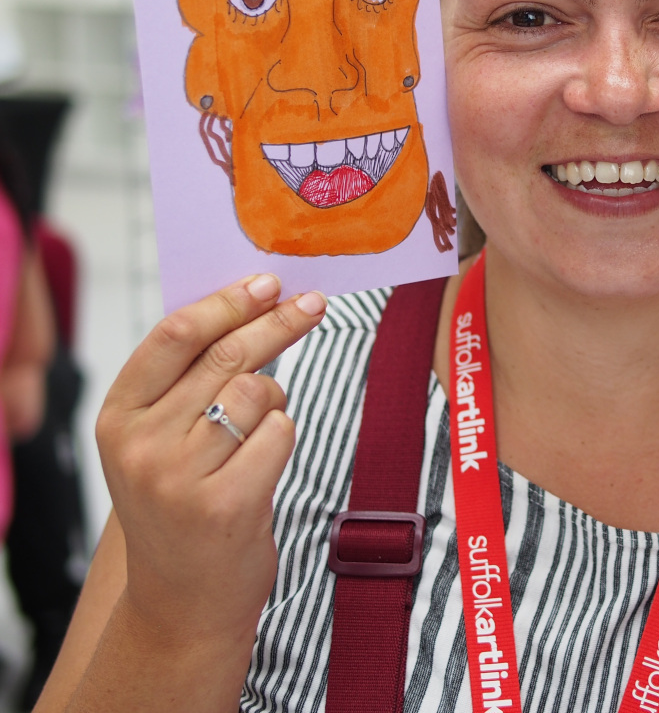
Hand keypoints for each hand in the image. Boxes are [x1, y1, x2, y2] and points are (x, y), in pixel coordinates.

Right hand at [95, 275, 325, 647]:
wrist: (181, 604)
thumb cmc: (183, 504)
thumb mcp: (163, 439)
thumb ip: (190, 378)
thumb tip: (254, 303)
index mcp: (118, 416)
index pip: (175, 335)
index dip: (227, 301)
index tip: (267, 281)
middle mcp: (141, 444)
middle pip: (224, 354)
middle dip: (276, 321)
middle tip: (312, 303)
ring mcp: (179, 477)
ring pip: (257, 390)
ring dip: (275, 399)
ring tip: (257, 433)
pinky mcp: (225, 505)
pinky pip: (280, 432)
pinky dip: (283, 436)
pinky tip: (261, 466)